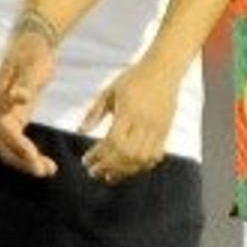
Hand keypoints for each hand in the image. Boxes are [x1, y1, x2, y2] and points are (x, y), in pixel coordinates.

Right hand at [0, 18, 61, 174]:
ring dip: (23, 161)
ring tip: (48, 170)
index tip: (35, 157)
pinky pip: (12, 142)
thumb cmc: (33, 51)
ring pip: (4, 147)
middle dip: (20, 160)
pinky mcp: (9, 117)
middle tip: (45, 171)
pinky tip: (44, 162)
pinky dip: (26, 154)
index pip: (2, 128)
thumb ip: (26, 82)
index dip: (17, 145)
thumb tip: (19, 97)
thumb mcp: (33, 64)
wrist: (30, 42)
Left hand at [80, 60, 181, 182]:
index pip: (113, 141)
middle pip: (127, 154)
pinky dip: (142, 165)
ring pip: (142, 159)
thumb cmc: (132, 78)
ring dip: (124, 170)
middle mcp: (145, 122)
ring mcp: (157, 128)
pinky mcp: (165, 131)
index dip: (98, 155)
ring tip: (109, 176)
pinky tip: (129, 168)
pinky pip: (155, 156)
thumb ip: (95, 112)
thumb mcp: (109, 91)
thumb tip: (80, 131)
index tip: (86, 161)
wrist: (163, 70)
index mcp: (128, 111)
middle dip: (108, 167)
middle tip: (93, 172)